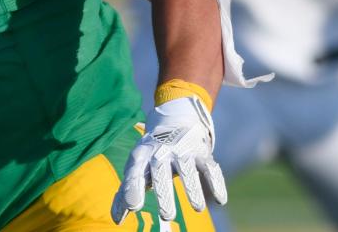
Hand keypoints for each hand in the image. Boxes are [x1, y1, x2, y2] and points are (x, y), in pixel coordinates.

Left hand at [111, 96, 226, 223]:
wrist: (174, 118)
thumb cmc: (151, 152)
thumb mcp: (137, 166)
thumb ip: (127, 191)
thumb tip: (117, 220)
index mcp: (141, 155)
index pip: (134, 171)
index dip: (132, 188)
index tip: (133, 206)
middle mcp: (161, 151)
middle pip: (161, 170)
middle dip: (165, 192)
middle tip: (167, 215)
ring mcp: (182, 150)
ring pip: (187, 168)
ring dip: (193, 188)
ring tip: (197, 208)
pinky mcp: (200, 152)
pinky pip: (209, 167)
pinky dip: (216, 182)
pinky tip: (221, 199)